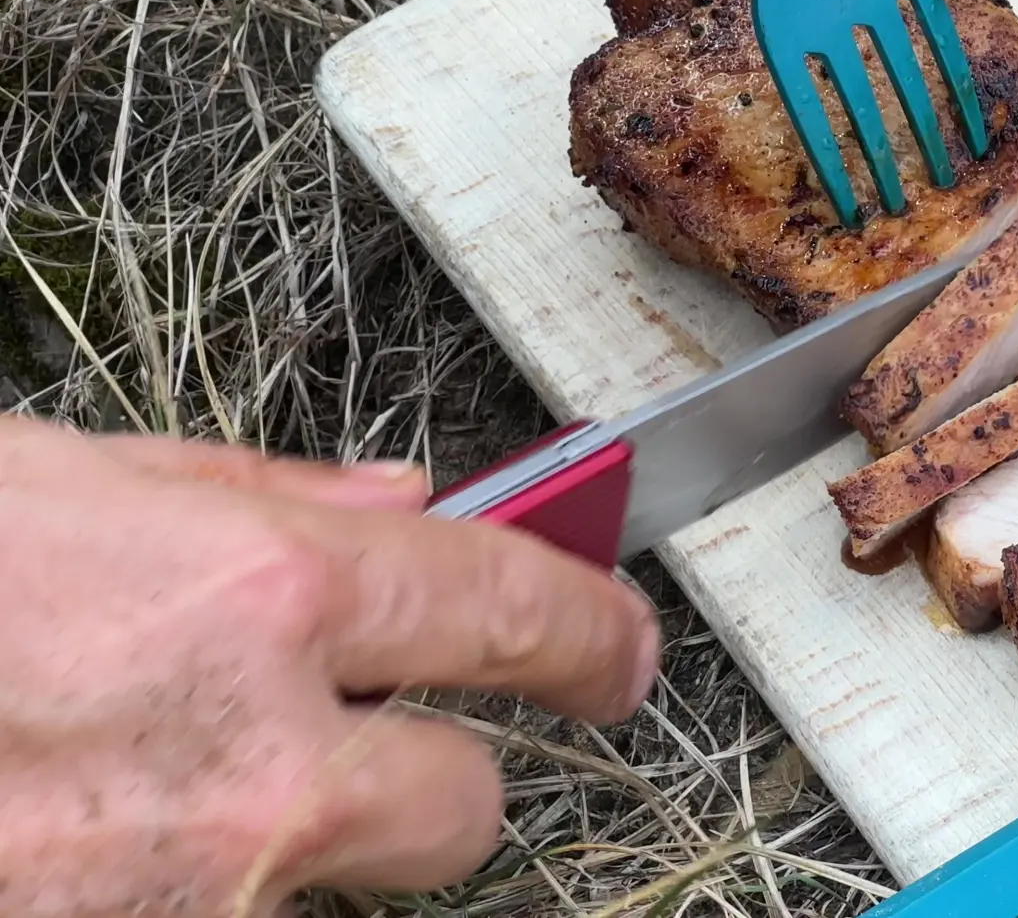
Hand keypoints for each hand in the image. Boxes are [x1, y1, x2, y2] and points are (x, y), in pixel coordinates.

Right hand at [0, 415, 660, 915]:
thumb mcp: (61, 481)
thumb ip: (253, 494)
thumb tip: (392, 500)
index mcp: (261, 597)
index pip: (514, 608)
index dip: (590, 628)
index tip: (619, 648)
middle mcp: (257, 771)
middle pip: (466, 806)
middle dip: (432, 769)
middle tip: (357, 731)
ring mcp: (197, 895)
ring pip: (328, 877)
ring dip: (275, 835)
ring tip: (145, 765)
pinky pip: (225, 917)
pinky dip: (182, 879)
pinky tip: (83, 826)